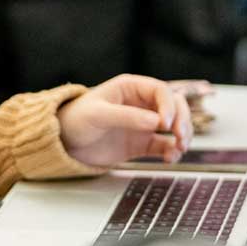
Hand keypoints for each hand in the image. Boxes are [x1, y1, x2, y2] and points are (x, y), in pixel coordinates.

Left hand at [57, 74, 191, 167]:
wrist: (64, 143)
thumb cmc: (76, 119)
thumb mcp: (98, 114)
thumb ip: (126, 117)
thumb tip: (156, 122)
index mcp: (130, 88)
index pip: (160, 91)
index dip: (169, 105)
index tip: (165, 123)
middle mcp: (140, 104)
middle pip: (174, 106)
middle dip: (182, 120)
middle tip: (181, 136)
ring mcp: (143, 124)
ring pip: (174, 126)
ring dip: (182, 136)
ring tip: (179, 148)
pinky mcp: (141, 143)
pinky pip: (164, 146)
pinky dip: (172, 151)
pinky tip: (170, 157)